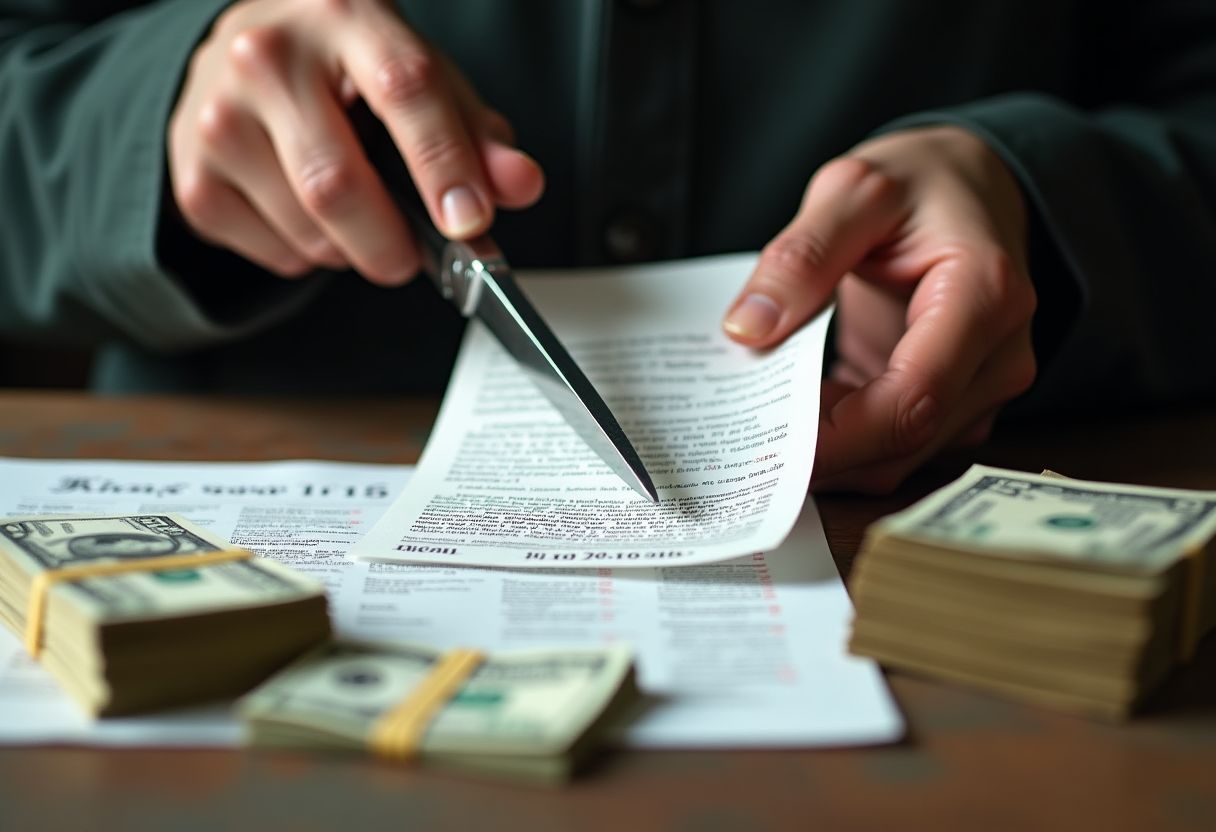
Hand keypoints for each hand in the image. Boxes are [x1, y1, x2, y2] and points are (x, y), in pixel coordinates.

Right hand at [168, 0, 543, 281]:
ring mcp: (218, 110)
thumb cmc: (351, 70)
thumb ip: (479, 136)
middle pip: (338, 183)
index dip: (443, 166)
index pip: (404, 90)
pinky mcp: (191, 167)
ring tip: (355, 218)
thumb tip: (520, 185)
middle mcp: (269, 53)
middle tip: (410, 257)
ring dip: (349, 250)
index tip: (470, 223)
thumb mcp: (425, 82)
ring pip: (306, 228)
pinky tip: (307, 216)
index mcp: (348, 16)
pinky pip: (272, 251)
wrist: (251, 51)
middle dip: (390, 243)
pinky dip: (307, 257)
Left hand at [723, 126, 1036, 492]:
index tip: (768, 448)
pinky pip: (895, 449)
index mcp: (983, 296)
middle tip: (740, 449)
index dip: (840, 439)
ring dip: (830, 458)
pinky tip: (793, 425)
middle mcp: (998, 357)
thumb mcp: (854, 190)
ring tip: (758, 434)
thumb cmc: (922, 183)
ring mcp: (982, 389)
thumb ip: (802, 257)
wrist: (973, 189)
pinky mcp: (955, 406)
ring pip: (900, 460)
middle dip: (823, 456)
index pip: (913, 399)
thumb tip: (747, 329)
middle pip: (906, 444)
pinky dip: (843, 447)